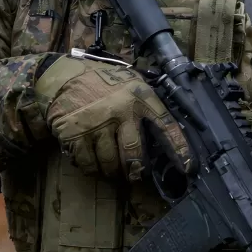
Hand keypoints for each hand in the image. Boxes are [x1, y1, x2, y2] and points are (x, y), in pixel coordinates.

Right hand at [33, 56, 190, 180]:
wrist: (62, 76)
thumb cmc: (101, 80)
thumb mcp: (130, 81)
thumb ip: (146, 101)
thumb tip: (164, 130)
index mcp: (140, 96)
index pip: (166, 125)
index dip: (179, 148)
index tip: (188, 167)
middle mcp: (121, 111)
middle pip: (134, 153)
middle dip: (136, 169)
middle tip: (135, 174)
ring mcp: (97, 123)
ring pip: (111, 162)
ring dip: (113, 171)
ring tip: (113, 169)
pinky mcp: (76, 134)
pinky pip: (88, 163)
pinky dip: (92, 168)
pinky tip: (93, 163)